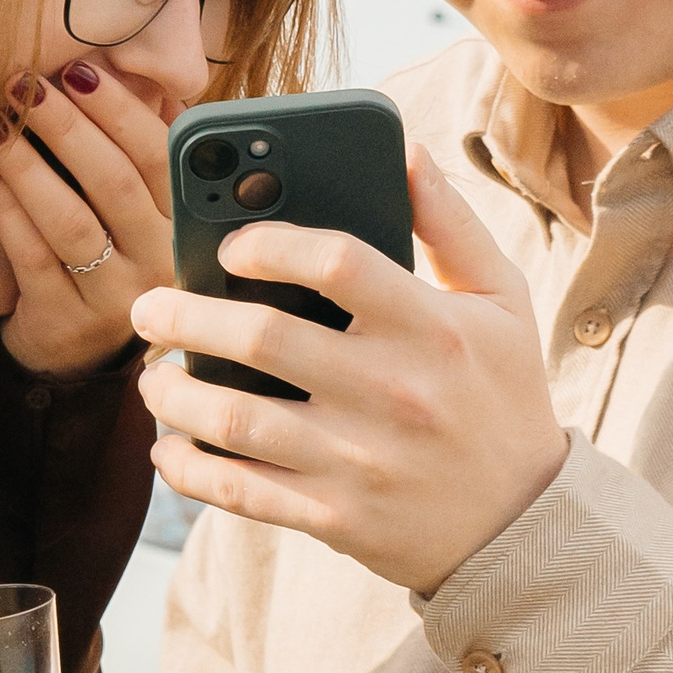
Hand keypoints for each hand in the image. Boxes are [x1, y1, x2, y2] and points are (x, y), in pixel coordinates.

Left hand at [0, 61, 174, 377]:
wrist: (77, 350)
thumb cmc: (109, 255)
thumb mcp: (141, 209)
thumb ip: (143, 150)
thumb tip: (125, 65)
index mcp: (185, 224)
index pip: (161, 157)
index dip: (120, 110)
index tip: (78, 69)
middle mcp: (159, 263)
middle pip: (115, 184)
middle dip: (67, 126)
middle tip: (24, 84)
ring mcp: (115, 299)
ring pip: (71, 221)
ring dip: (28, 164)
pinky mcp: (66, 322)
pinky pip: (33, 257)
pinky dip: (7, 209)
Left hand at [126, 145, 568, 593]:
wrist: (522, 522)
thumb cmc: (502, 395)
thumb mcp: (501, 301)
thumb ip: (451, 224)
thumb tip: (405, 150)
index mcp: (431, 328)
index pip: (337, 262)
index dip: (269, 242)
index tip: (230, 246)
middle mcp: (392, 391)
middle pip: (261, 338)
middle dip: (185, 315)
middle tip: (150, 307)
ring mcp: (360, 459)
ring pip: (235, 420)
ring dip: (174, 394)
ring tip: (152, 375)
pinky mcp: (336, 516)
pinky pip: (241, 492)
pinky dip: (190, 470)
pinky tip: (169, 447)